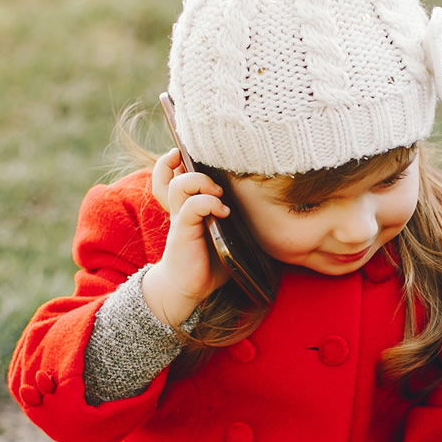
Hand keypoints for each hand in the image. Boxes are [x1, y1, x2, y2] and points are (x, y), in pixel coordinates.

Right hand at [144, 149, 232, 326]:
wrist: (187, 287)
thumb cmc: (208, 263)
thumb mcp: (225, 238)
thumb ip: (236, 222)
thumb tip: (269, 210)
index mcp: (187, 205)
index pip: (172, 174)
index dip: (172, 161)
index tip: (186, 153)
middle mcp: (181, 207)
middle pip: (172, 173)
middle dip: (191, 166)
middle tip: (216, 181)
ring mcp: (180, 217)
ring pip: (180, 185)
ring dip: (201, 183)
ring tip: (219, 194)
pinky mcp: (183, 230)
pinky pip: (192, 206)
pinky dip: (209, 203)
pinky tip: (223, 212)